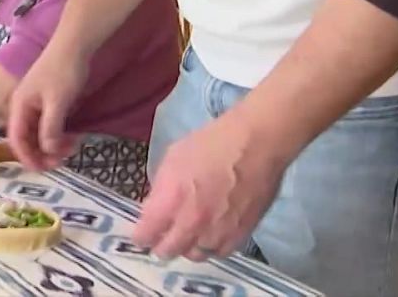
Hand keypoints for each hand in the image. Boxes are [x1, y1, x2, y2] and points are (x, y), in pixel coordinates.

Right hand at [5, 42, 89, 169]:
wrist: (74, 46)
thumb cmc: (62, 72)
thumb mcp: (57, 102)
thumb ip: (50, 128)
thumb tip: (47, 151)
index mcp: (19, 106)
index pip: (16, 138)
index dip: (26, 156)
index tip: (42, 169)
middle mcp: (24, 107)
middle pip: (27, 138)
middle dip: (41, 153)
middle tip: (61, 161)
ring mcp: (36, 104)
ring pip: (39, 132)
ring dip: (52, 145)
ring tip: (71, 149)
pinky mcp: (48, 102)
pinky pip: (49, 125)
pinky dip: (58, 135)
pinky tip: (72, 137)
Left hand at [134, 111, 292, 260]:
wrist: (256, 144)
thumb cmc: (211, 143)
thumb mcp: (172, 158)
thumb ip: (161, 188)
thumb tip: (155, 207)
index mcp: (171, 200)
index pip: (147, 233)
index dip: (141, 236)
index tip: (141, 235)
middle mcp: (192, 222)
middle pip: (169, 250)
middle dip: (161, 247)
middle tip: (160, 243)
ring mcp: (218, 231)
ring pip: (195, 255)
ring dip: (187, 249)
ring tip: (186, 241)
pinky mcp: (241, 233)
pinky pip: (220, 252)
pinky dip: (211, 248)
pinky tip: (209, 238)